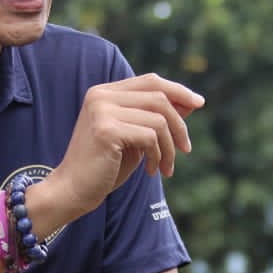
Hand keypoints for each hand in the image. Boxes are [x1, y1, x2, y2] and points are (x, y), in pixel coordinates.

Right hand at [53, 74, 204, 217]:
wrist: (72, 190)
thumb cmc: (105, 167)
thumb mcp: (135, 138)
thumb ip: (157, 118)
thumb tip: (191, 102)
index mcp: (104, 92)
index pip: (151, 81)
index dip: (178, 91)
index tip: (199, 104)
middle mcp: (101, 95)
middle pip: (159, 96)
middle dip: (179, 123)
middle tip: (186, 149)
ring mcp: (102, 110)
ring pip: (159, 119)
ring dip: (169, 147)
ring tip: (165, 167)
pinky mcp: (106, 129)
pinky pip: (150, 137)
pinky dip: (158, 156)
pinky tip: (152, 171)